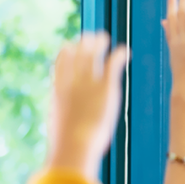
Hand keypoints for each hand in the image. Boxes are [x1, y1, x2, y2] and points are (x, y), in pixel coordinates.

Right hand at [47, 33, 129, 179]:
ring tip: (104, 37)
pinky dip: (118, 55)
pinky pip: (112, 64)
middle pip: (76, 55)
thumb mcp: (62, 131)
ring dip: (98, 44)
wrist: (75, 145)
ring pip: (92, 55)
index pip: (59, 65)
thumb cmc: (68, 146)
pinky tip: (125, 50)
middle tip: (90, 37)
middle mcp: (72, 83)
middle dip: (82, 44)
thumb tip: (64, 140)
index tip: (70, 46)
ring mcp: (88, 83)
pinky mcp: (106, 87)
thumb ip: (65, 125)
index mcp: (58, 92)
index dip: (65, 54)